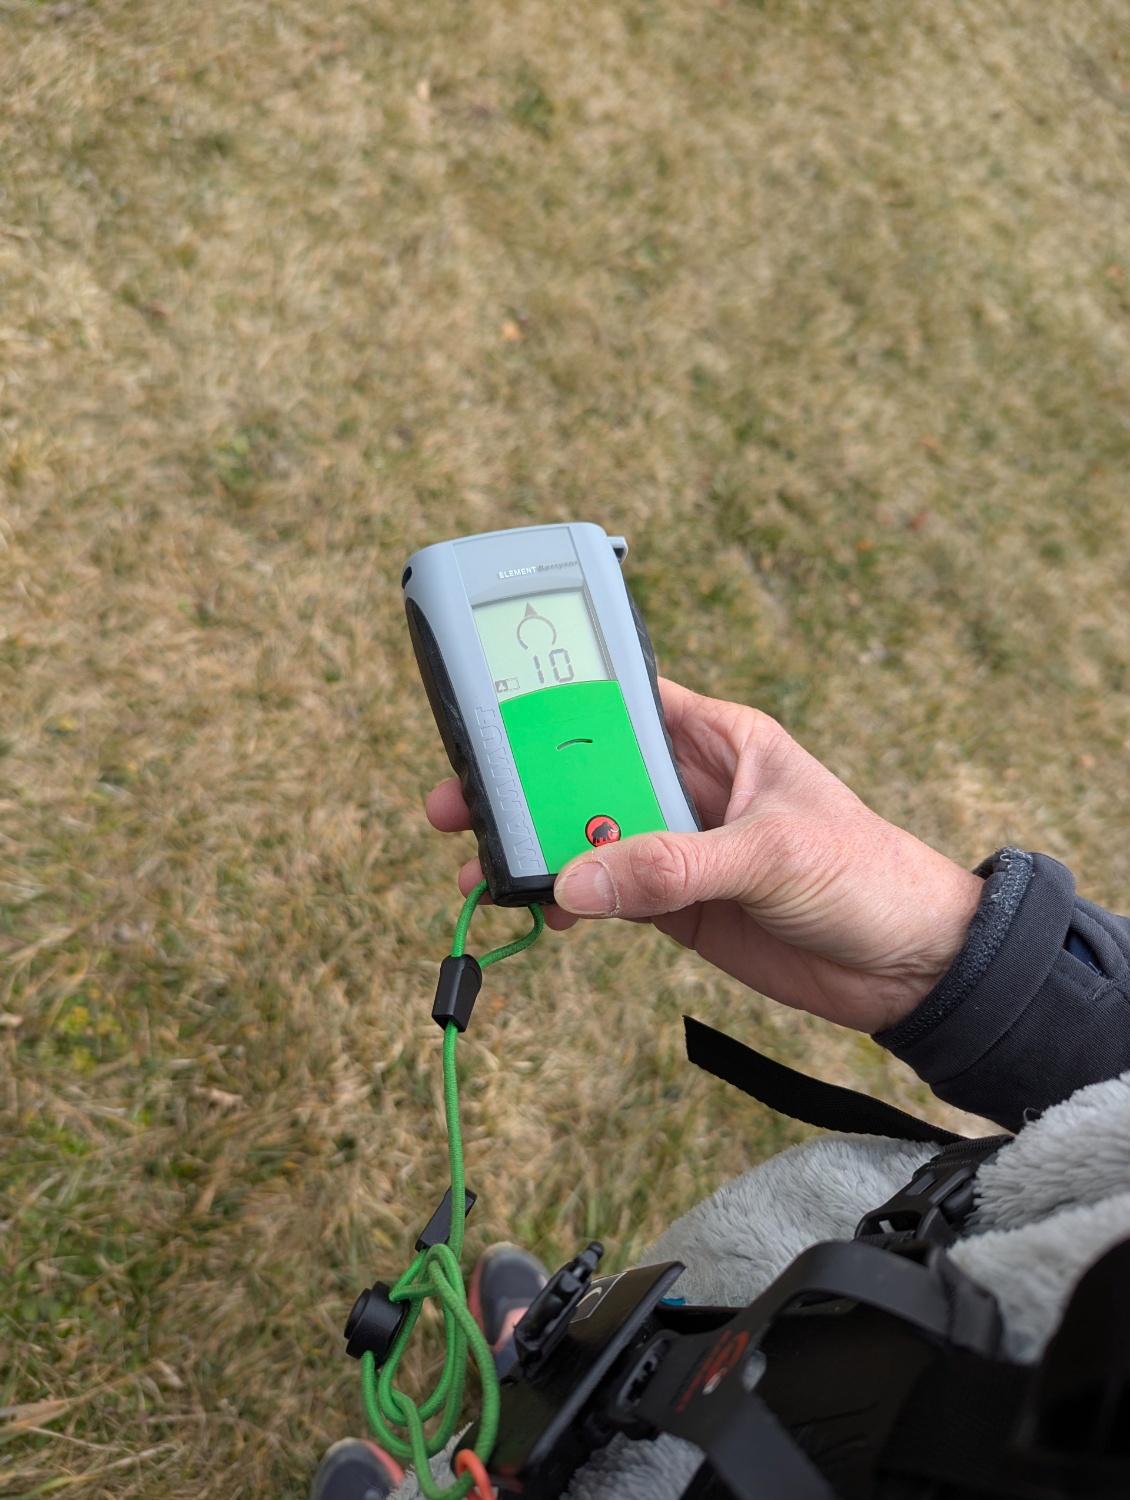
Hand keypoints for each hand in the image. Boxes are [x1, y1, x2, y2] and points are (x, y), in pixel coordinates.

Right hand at [424, 678, 982, 1033]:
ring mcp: (679, 847)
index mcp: (721, 739)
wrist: (913, 966)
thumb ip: (673, 866)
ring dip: (537, 848)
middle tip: (460, 800)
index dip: (560, 701)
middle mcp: (692, 786)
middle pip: (589, 771)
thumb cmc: (867, 874)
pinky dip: (569, 902)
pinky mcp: (677, 906)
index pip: (625, 701)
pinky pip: (607, 894)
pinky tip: (539, 911)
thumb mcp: (772, 854)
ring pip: (589, 836)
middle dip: (525, 784)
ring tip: (478, 865)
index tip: (494, 709)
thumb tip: (575, 882)